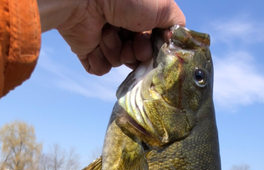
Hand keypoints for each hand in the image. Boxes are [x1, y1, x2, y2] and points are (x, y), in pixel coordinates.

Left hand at [37, 0, 184, 75]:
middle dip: (135, 53)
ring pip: (117, 63)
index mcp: (139, 16)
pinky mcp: (87, 51)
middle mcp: (122, 27)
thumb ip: (175, 24)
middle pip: (136, 57)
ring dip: (115, 51)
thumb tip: (176, 41)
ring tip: (107, 33)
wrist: (87, 0)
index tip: (148, 43)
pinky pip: (99, 69)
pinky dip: (98, 60)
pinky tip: (95, 44)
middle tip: (130, 43)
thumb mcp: (163, 7)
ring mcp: (104, 40)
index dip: (152, 49)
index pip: (152, 44)